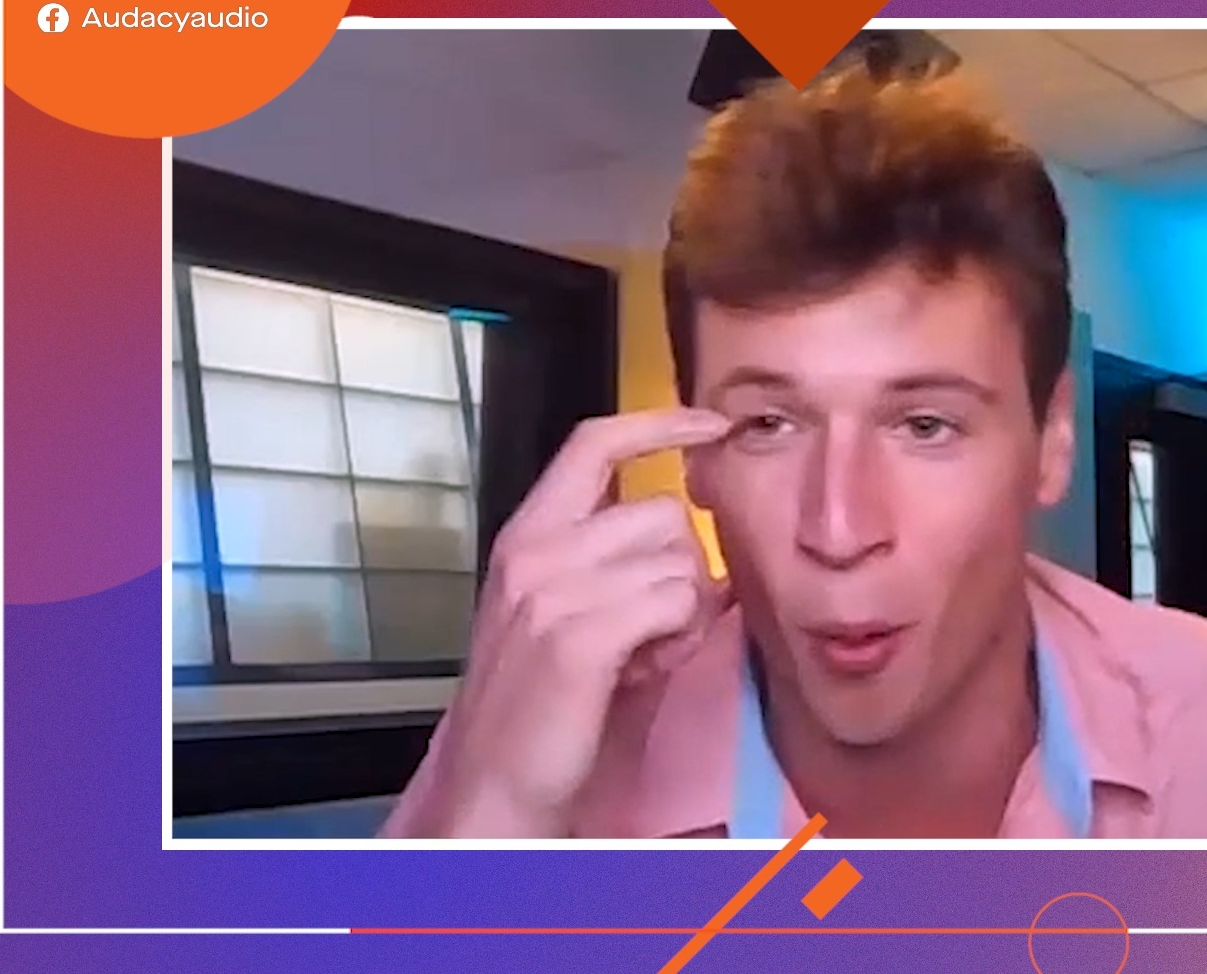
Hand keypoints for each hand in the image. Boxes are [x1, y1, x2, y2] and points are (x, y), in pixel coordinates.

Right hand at [382, 407, 731, 837]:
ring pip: (679, 559)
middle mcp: (534, 550)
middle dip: (685, 568)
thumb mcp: (574, 615)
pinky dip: (680, 638)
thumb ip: (625, 569)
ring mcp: (552, 590)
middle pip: (663, 511)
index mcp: (528, 534)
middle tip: (658, 627)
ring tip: (645, 654)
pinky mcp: (580, 634)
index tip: (710, 423)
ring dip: (684, 611)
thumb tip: (705, 551)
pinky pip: (676, 602)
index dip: (659, 423)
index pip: (594, 443)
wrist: (497, 783)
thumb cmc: (545, 706)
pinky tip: (647, 668)